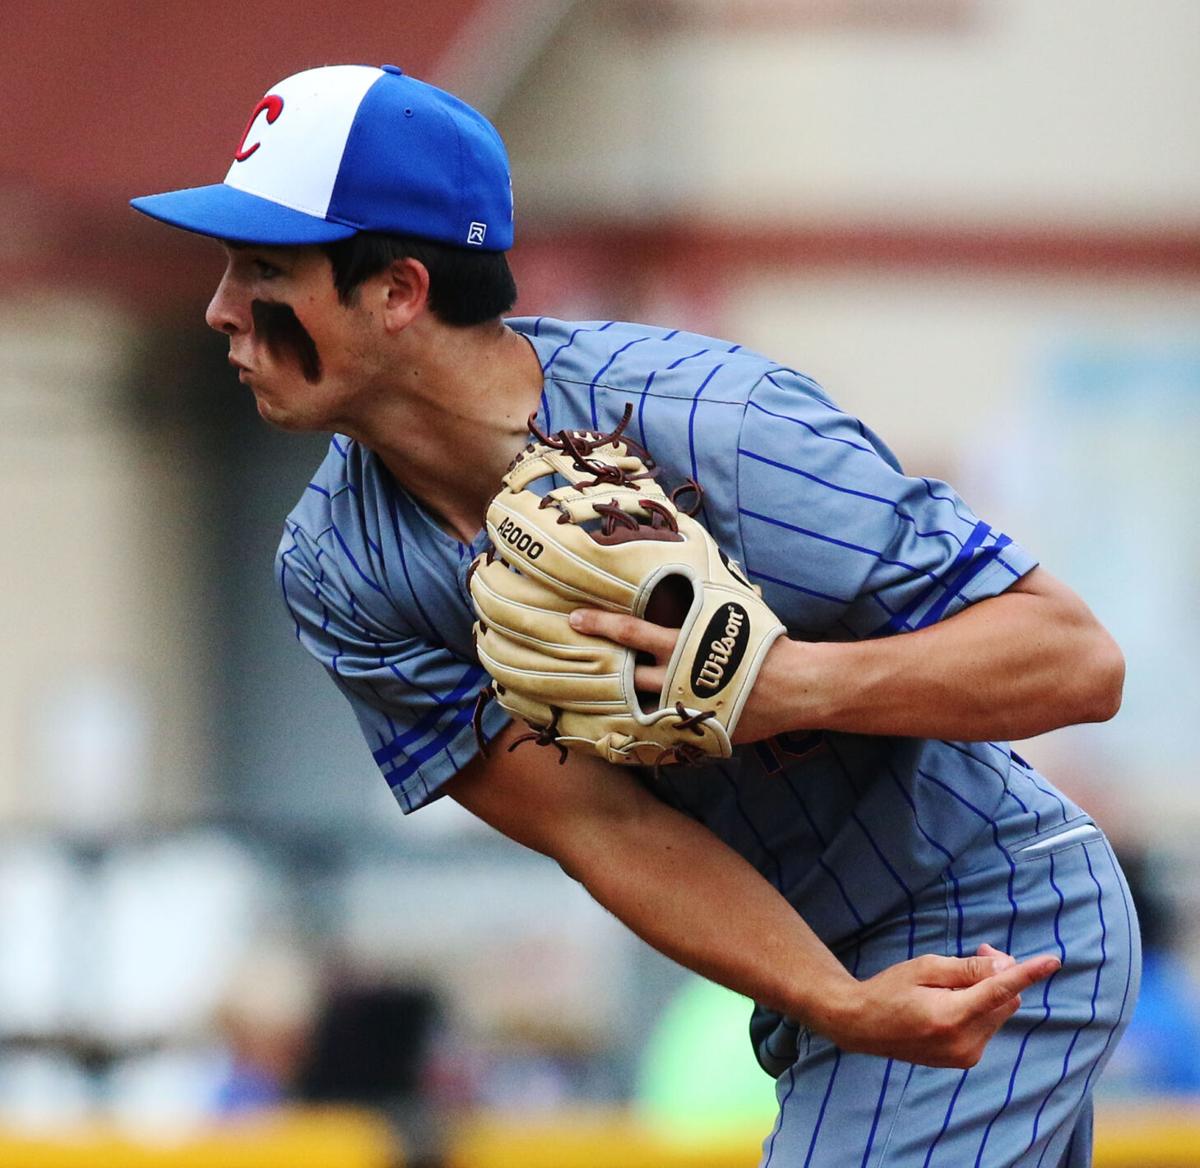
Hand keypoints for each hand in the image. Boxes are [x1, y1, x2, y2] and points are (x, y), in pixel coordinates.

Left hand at [568, 607, 799, 742]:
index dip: (602, 624)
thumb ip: (705, 599)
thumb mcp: (732, 611)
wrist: (795, 687)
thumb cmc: (764, 642)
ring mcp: (683, 710)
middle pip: (626, 676)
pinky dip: (639, 739)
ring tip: (579, 702)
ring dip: (611, 705)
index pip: (633, 633)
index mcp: (683, 646)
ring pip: (637, 709)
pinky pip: (660, 737)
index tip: (575, 618)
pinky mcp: (694, 732)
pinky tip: (616, 741)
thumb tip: (696, 563)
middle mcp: (677, 679)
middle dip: (596, 670)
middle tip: (565, 664)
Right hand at [812, 943, 1059, 1068]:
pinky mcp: (964, 1060)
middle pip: (1005, 1001)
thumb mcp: (925, 968)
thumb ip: (966, 968)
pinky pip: (987, 1026)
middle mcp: (965, 1043)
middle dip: (999, 974)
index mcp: (952, 1016)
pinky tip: (953, 999)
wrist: (862, 1026)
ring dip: (989, 992)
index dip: (1027, 973)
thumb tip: (1005, 966)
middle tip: (979, 950)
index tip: (1053, 961)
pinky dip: (980, 1008)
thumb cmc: (889, 989)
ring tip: (955, 978)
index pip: (1000, 991)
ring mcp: (965, 1056)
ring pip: (999, 1014)